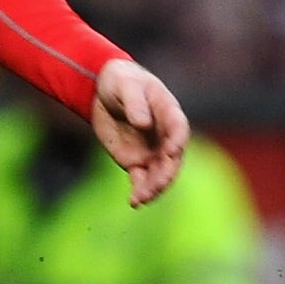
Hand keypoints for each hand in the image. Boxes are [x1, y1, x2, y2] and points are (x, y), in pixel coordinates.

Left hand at [90, 58, 189, 207]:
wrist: (105, 91)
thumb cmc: (122, 81)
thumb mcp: (126, 85)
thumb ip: (135, 103)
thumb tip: (143, 123)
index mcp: (168, 112)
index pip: (179, 128)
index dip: (178, 140)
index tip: (173, 150)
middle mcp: (164, 135)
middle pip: (172, 159)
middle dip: (166, 173)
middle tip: (157, 185)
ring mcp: (152, 150)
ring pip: (159, 174)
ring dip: (154, 188)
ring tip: (140, 198)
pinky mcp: (136, 161)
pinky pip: (141, 180)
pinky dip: (140, 192)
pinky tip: (134, 202)